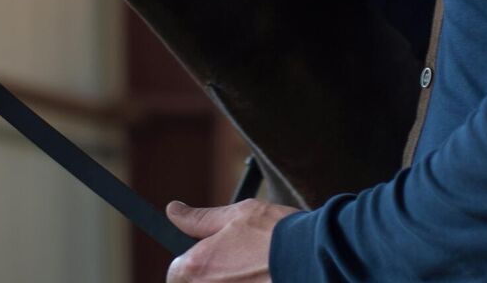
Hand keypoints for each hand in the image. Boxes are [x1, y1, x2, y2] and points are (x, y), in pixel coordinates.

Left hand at [166, 199, 297, 281]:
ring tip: (256, 270)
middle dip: (214, 276)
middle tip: (239, 263)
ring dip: (233, 281)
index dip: (192, 264)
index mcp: (196, 267)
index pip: (175, 273)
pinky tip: (264, 279)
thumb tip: (173, 211)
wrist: (313, 257)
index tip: (210, 258)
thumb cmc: (274, 233)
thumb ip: (199, 218)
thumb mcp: (236, 215)